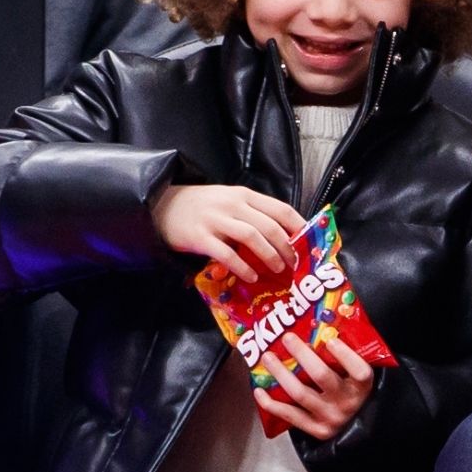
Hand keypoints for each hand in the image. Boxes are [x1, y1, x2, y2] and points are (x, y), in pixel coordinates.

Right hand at [150, 184, 299, 283]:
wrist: (162, 205)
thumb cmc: (202, 206)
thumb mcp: (229, 200)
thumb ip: (252, 213)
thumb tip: (283, 235)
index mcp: (245, 195)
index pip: (280, 209)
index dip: (299, 226)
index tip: (309, 242)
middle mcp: (233, 205)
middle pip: (270, 226)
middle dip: (287, 247)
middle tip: (296, 263)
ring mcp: (216, 220)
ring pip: (252, 237)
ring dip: (270, 255)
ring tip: (279, 269)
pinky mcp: (200, 237)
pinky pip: (227, 254)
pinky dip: (243, 267)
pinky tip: (252, 276)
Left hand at [255, 333, 375, 438]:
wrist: (355, 427)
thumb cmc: (352, 391)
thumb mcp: (356, 375)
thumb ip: (344, 357)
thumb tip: (321, 328)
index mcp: (362, 387)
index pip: (360, 371)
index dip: (345, 355)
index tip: (330, 340)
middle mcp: (347, 403)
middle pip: (322, 376)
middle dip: (302, 354)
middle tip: (287, 338)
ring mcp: (330, 418)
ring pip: (300, 394)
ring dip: (281, 373)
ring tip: (268, 357)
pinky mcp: (315, 430)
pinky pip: (289, 415)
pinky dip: (271, 403)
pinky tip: (259, 390)